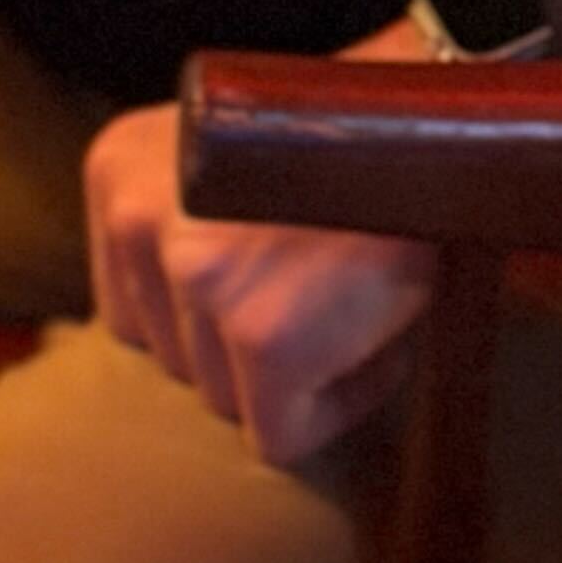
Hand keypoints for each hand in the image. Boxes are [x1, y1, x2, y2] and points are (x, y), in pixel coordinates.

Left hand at [84, 17, 436, 468]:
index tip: (278, 293)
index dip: (212, 321)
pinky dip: (335, 409)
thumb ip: (179, 236)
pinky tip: (376, 344)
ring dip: (294, 378)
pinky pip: (280, 435)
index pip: (133, 310)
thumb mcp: (226, 170)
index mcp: (115, 172)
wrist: (446, 127)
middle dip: (252, 348)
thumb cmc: (352, 153)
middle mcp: (135, 220)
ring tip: (353, 311)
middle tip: (327, 303)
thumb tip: (182, 345)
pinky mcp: (258, 333)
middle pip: (176, 360)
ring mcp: (192, 275)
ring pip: (223, 400)